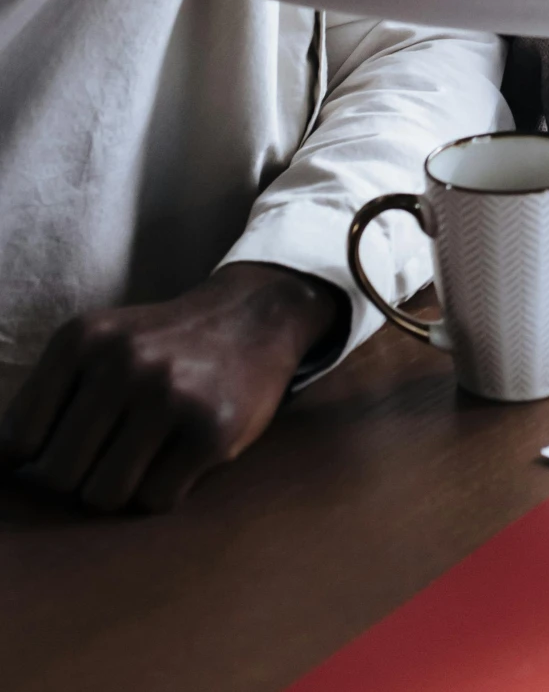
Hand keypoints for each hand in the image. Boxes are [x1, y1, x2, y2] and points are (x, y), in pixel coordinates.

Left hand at [0, 263, 343, 511]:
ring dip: (123, 487)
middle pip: (59, 476)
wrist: (255, 316)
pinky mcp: (212, 430)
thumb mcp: (98, 344)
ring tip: (149, 450)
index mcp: (82, 339)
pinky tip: (184, 451)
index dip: (38, 457)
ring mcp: (169, 395)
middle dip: (82, 476)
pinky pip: (156, 501)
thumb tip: (3, 470)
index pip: (18, 441)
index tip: (70, 443)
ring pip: (104, 496)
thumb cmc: (160, 346)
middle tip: (116, 447)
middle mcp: (122, 362)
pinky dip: (165, 488)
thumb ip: (48, 399)